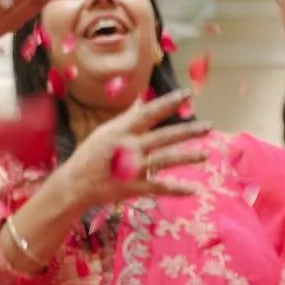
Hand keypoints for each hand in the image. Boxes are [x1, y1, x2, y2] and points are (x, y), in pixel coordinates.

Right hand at [57, 89, 209, 212]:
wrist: (76, 184)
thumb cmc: (91, 155)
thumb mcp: (106, 131)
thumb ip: (128, 118)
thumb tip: (141, 101)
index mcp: (123, 129)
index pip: (151, 112)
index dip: (170, 102)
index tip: (188, 94)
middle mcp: (130, 146)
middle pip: (165, 136)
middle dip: (188, 131)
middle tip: (208, 126)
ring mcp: (133, 168)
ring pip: (166, 161)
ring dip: (188, 158)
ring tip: (206, 155)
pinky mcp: (134, 188)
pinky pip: (160, 188)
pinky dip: (177, 189)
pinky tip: (193, 189)